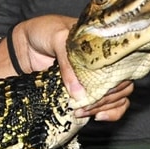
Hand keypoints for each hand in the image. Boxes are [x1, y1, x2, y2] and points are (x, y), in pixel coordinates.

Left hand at [15, 14, 132, 121]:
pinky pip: (108, 106)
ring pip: (118, 98)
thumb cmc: (45, 31)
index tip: (101, 91)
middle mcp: (105, 63)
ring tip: (83, 112)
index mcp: (104, 48)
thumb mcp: (58, 38)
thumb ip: (68, 64)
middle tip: (86, 105)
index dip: (117, 81)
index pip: (124, 66)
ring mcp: (97, 78)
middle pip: (122, 86)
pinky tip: (96, 117)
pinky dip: (108, 114)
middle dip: (106, 99)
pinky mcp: (86, 91)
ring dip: (104, 108)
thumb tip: (80, 95)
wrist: (25, 41)